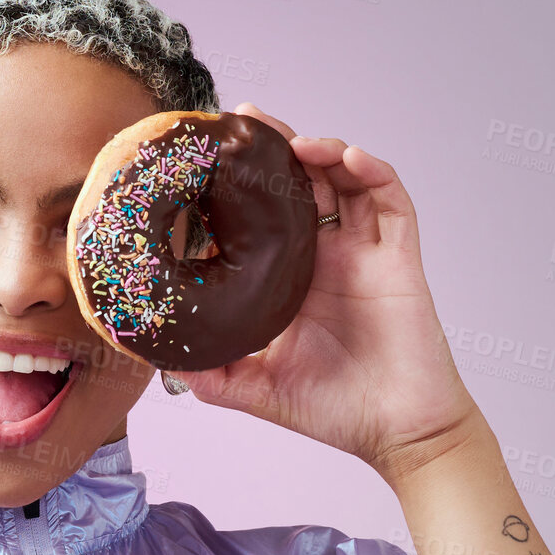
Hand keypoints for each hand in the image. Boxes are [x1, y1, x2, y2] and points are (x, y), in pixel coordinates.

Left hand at [178, 102, 484, 483]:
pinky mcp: (398, 257)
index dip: (239, 185)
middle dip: (276, 147)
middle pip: (301, 183)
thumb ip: (209, 374)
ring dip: (319, 150)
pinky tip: (345, 159)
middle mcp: (325, 258)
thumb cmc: (334, 410)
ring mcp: (363, 253)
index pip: (263, 216)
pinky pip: (390, 200)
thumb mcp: (253, 389)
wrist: (397, 432)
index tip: (207, 161)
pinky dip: (370, 171)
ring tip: (291, 141)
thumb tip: (157, 359)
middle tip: (245, 122)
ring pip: (343, 179)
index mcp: (291, 279)